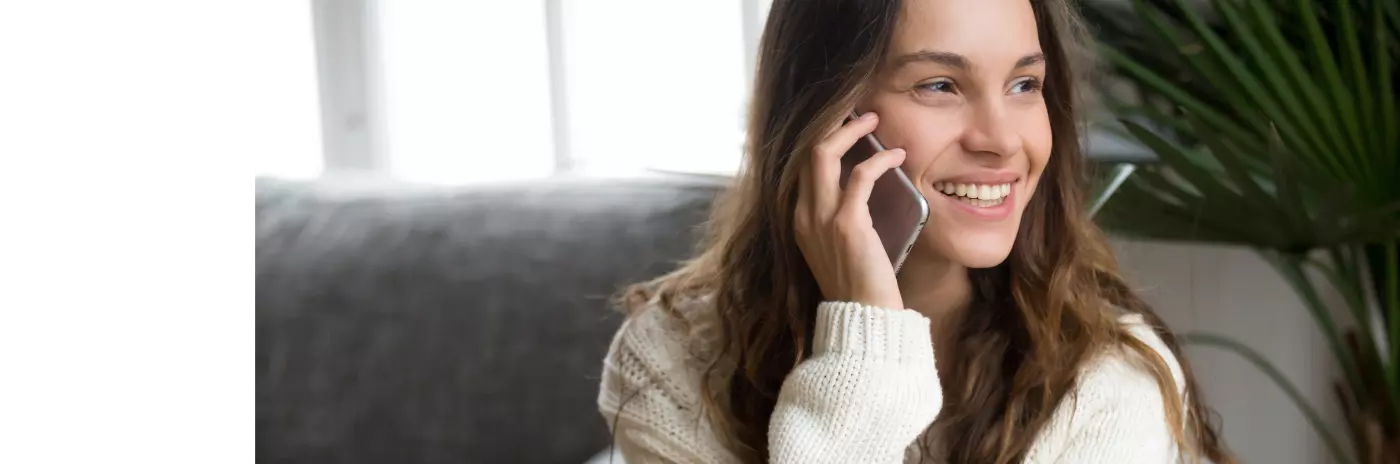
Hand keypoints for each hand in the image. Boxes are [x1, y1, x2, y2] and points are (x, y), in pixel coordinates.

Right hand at [793, 111, 905, 309]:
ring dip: (851, 129)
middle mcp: (803, 215)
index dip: (822, 139)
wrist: (863, 320)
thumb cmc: (858, 287)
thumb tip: (859, 189)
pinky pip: (861, 176)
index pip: (801, 166)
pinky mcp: (847, 224)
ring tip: (875, 119)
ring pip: (824, 153)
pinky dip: (880, 160)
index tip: (844, 124)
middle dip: (831, 123)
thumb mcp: (837, 248)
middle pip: (806, 151)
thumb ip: (838, 219)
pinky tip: (897, 156)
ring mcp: (821, 219)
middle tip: (860, 112)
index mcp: (799, 220)